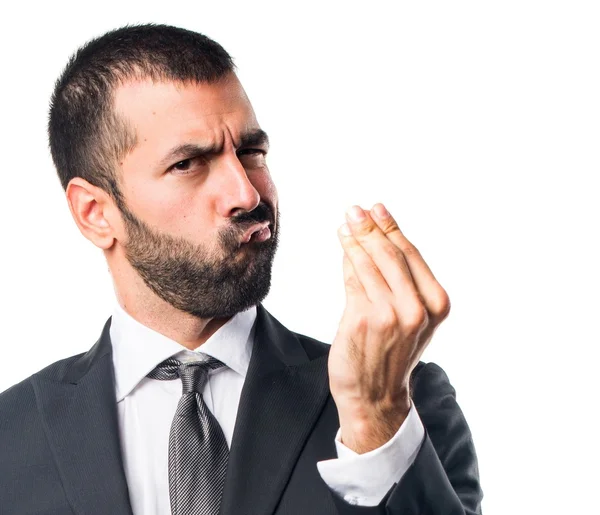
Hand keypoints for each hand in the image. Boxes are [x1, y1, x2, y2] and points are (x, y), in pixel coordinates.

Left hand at [329, 203, 450, 453]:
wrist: (376, 395)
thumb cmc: (392, 353)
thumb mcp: (410, 317)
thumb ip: (397, 281)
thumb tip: (372, 239)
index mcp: (436, 304)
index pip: (411, 255)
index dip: (391, 228)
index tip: (377, 208)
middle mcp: (417, 308)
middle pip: (390, 255)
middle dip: (371, 228)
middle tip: (356, 210)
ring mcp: (391, 314)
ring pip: (370, 264)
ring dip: (355, 240)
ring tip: (346, 224)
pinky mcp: (364, 319)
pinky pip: (353, 280)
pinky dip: (348, 261)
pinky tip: (344, 247)